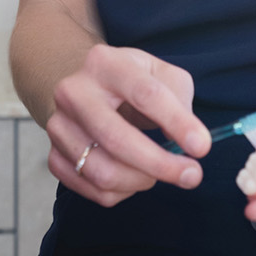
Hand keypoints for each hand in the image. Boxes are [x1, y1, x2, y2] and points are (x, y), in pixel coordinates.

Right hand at [46, 44, 209, 205]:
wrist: (83, 89)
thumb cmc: (130, 83)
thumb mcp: (160, 74)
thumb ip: (179, 100)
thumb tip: (187, 143)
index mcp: (105, 63)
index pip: (145, 94)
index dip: (176, 123)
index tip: (202, 147)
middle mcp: (73, 92)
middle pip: (116, 138)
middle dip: (159, 164)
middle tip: (192, 176)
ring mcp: (58, 126)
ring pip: (102, 172)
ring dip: (142, 180)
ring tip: (158, 172)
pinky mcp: (53, 156)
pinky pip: (92, 189)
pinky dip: (122, 192)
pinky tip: (133, 176)